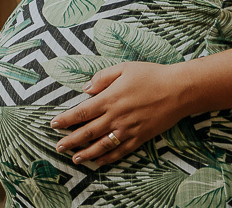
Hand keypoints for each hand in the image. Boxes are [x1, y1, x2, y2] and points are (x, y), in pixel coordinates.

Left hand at [49, 61, 185, 166]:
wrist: (178, 90)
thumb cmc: (151, 75)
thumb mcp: (124, 68)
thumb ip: (102, 78)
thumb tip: (85, 89)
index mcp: (109, 98)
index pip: (81, 112)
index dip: (66, 119)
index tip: (53, 124)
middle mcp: (116, 117)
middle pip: (87, 132)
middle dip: (70, 141)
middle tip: (58, 147)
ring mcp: (127, 130)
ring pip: (101, 146)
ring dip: (86, 153)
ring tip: (75, 158)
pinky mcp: (139, 138)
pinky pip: (120, 152)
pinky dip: (108, 158)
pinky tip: (99, 162)